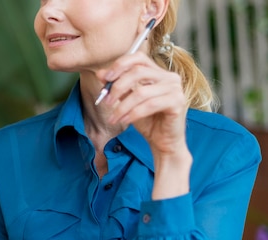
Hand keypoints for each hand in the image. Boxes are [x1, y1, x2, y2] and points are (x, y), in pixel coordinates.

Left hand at [97, 52, 192, 198]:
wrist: (162, 141)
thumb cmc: (147, 121)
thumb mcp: (127, 101)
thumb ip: (117, 86)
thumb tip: (100, 73)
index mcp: (158, 72)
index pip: (138, 58)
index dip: (120, 65)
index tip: (104, 78)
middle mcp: (169, 77)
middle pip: (138, 72)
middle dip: (117, 87)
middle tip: (106, 102)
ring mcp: (175, 88)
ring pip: (141, 92)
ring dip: (123, 106)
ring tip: (114, 118)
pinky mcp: (178, 102)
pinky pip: (150, 105)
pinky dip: (133, 113)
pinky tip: (125, 121)